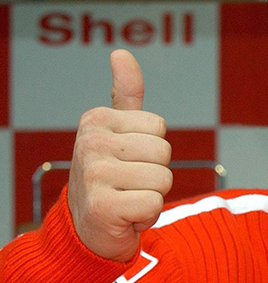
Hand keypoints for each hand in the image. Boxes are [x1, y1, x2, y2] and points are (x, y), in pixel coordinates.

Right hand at [67, 49, 172, 261]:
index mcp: (96, 120)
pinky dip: (146, 216)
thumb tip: (121, 53)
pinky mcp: (102, 206)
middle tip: (130, 185)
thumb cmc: (111, 178)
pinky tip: (125, 217)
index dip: (153, 151)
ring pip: (162, 180)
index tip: (129, 162)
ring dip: (151, 197)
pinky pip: (155, 204)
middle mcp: (90, 143)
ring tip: (127, 200)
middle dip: (155, 175)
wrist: (88, 230)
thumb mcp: (118, 132)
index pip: (159, 127)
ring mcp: (93, 174)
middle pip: (164, 153)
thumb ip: (126, 95)